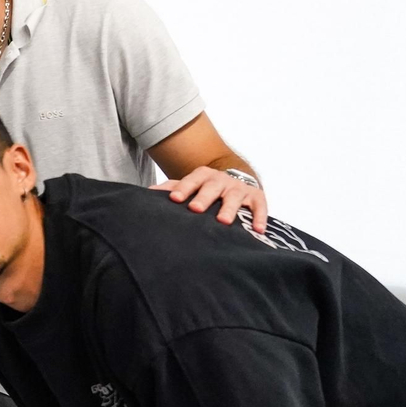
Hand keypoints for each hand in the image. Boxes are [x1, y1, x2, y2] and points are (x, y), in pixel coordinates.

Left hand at [152, 166, 267, 231]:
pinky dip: (259, 217)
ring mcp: (239, 188)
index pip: (191, 180)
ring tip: (224, 221)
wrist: (235, 179)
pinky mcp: (256, 197)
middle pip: (212, 187)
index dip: (183, 188)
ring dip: (229, 208)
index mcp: (203, 176)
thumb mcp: (190, 185)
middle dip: (204, 198)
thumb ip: (171, 188)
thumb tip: (146, 193)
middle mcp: (221, 180)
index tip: (174, 199)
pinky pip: (259, 206)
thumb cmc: (206, 188)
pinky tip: (258, 230)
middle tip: (195, 209)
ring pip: (234, 197)